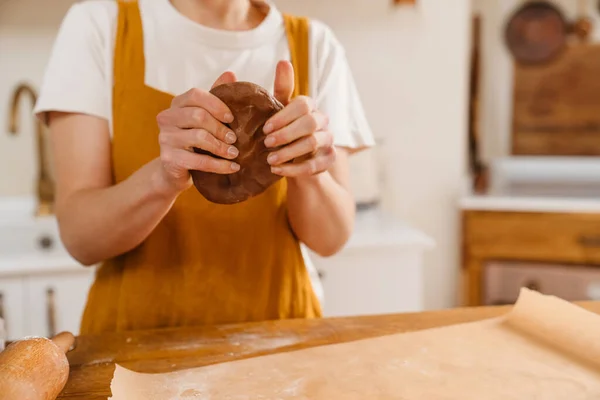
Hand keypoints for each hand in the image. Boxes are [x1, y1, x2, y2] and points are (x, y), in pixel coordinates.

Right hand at [155, 72, 240, 192]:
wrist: (176, 170)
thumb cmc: (195, 141)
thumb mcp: (205, 118)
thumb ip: (216, 97)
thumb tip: (230, 74)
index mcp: (177, 104)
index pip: (195, 95)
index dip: (216, 104)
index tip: (232, 118)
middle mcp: (167, 118)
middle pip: (198, 116)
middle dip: (221, 128)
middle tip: (235, 139)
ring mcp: (165, 138)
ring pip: (199, 137)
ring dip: (221, 147)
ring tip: (235, 153)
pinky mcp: (169, 159)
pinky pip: (199, 160)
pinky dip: (219, 165)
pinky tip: (232, 167)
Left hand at [263, 61, 335, 176]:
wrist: (295, 161)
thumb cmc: (283, 131)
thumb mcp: (278, 111)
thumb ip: (281, 89)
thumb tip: (284, 61)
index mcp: (309, 106)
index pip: (302, 104)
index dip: (284, 116)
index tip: (265, 128)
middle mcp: (322, 121)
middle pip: (309, 123)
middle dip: (286, 134)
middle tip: (266, 143)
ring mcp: (328, 141)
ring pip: (312, 144)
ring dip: (289, 152)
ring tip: (269, 160)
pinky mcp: (328, 160)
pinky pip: (314, 165)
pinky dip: (294, 169)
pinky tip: (277, 170)